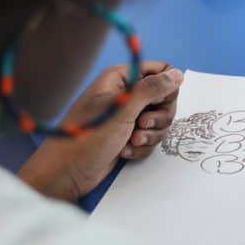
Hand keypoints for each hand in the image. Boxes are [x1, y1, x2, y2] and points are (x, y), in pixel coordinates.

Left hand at [17, 61, 182, 200]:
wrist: (67, 173)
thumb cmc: (88, 136)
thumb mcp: (124, 110)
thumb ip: (153, 89)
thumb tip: (178, 74)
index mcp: (121, 78)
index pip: (160, 71)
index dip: (165, 88)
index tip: (157, 102)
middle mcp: (126, 94)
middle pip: (165, 98)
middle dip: (158, 117)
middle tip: (141, 124)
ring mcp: (127, 116)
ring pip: (159, 121)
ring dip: (149, 135)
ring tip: (130, 140)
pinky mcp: (127, 136)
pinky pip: (150, 138)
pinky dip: (140, 147)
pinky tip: (123, 151)